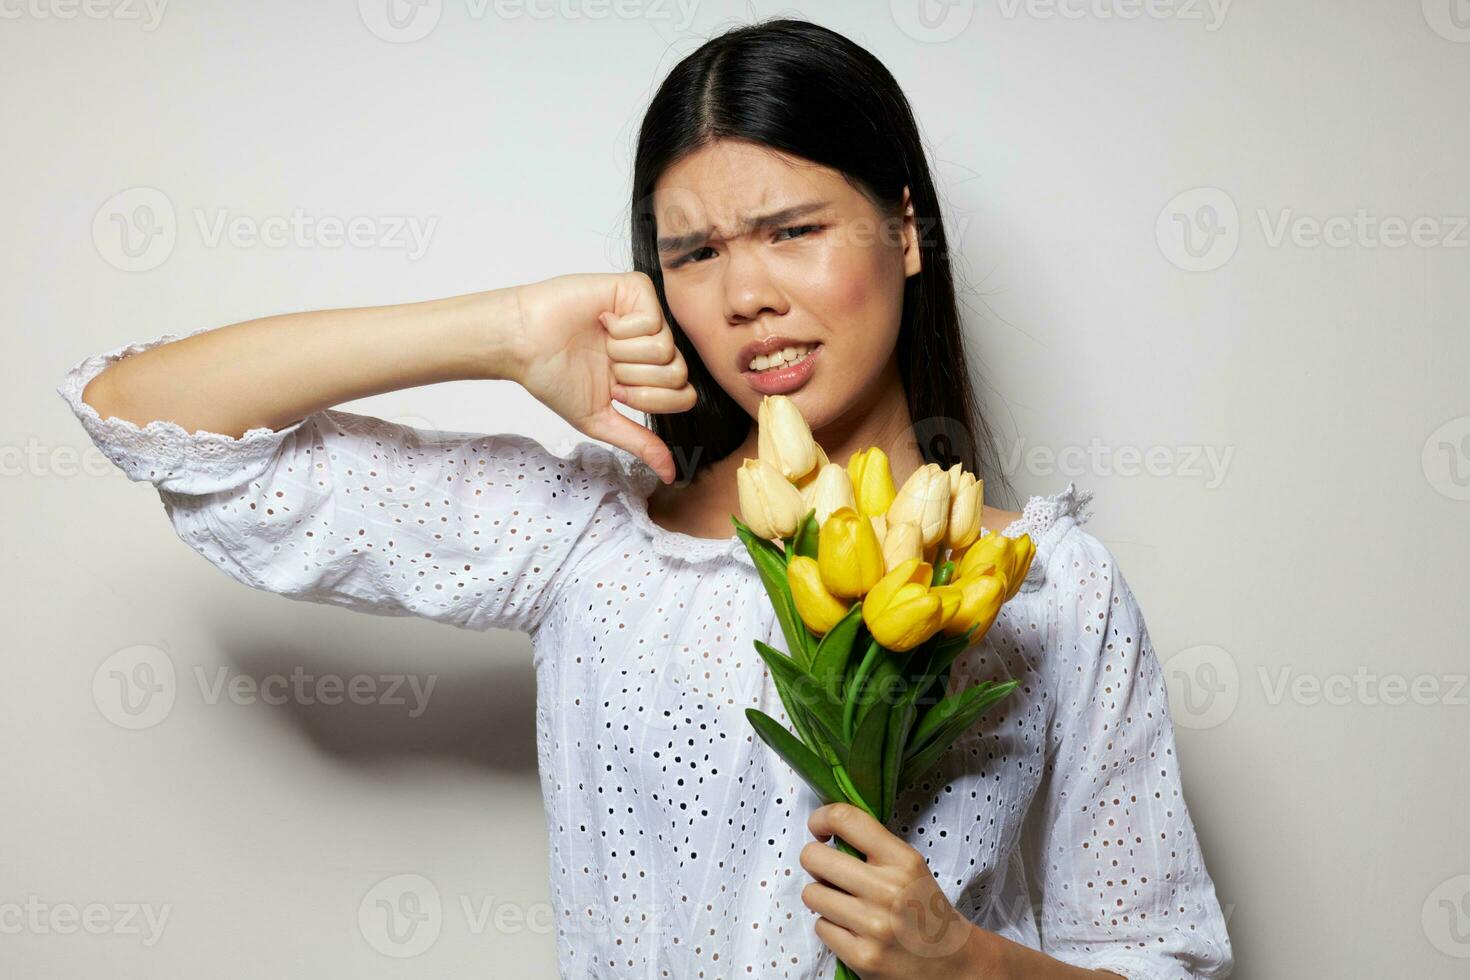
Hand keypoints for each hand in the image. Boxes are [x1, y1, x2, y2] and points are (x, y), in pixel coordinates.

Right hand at [513, 271, 696, 483]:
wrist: (523, 343)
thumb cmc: (554, 377)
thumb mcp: (600, 419)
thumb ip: (639, 442)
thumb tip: (670, 474)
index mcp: (648, 373)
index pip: (683, 396)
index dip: (649, 400)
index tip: (615, 390)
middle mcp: (652, 344)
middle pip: (678, 374)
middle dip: (635, 378)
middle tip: (606, 366)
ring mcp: (647, 316)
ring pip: (666, 349)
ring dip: (624, 354)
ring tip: (601, 343)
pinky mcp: (637, 290)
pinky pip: (653, 320)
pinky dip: (621, 329)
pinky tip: (601, 321)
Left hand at [801, 803, 994, 979]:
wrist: (951, 960)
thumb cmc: (923, 908)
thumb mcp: (909, 866)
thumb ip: (873, 846)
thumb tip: (828, 829)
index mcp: (902, 860)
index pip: (846, 820)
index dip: (821, 818)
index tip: (818, 827)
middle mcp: (888, 890)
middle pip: (814, 857)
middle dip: (814, 862)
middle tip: (828, 871)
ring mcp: (874, 925)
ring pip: (811, 894)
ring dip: (822, 898)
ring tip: (844, 904)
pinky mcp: (862, 956)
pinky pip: (820, 928)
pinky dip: (831, 928)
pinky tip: (853, 930)